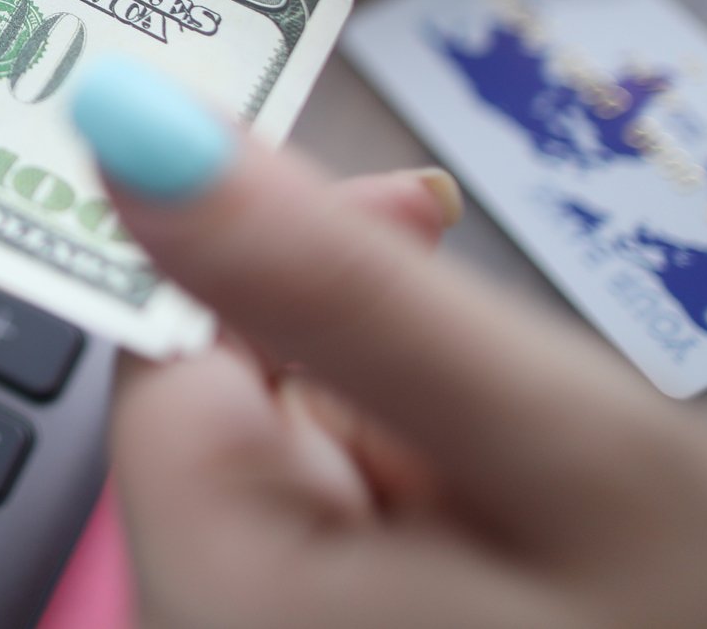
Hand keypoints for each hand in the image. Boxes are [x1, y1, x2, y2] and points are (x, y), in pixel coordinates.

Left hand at [72, 59, 706, 628]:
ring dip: (422, 459)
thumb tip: (129, 125)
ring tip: (566, 526)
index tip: (415, 214)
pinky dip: (440, 532)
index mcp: (225, 608)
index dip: (279, 257)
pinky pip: (348, 568)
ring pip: (306, 494)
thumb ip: (339, 288)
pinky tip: (549, 574)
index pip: (159, 358)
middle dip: (376, 380)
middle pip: (234, 430)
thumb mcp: (576, 455)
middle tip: (530, 411)